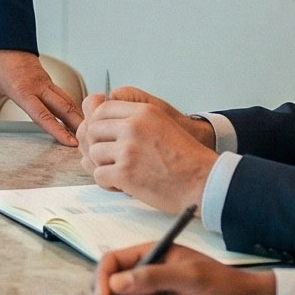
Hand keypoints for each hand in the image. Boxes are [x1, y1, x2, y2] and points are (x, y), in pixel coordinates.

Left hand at [0, 50, 83, 146]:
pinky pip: (63, 94)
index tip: (70, 143)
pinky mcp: (47, 78)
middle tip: (90, 141)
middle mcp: (38, 85)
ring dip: (78, 116)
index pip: (43, 115)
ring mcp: (45, 81)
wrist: (0, 33)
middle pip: (63, 108)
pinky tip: (78, 116)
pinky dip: (73, 106)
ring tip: (89, 132)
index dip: (57, 131)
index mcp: (23, 90)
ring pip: (67, 100)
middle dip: (78, 125)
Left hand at [79, 94, 219, 210]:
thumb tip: (94, 116)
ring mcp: (128, 149)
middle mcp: (133, 126)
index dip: (98, 125)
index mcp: (143, 112)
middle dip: (97, 146)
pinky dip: (107, 182)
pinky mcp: (125, 172)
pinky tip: (120, 184)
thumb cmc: (184, 157)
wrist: (202, 181)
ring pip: (93, 153)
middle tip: (110, 159)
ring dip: (103, 165)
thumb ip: (131, 119)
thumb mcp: (160, 124)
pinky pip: (99, 175)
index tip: (105, 138)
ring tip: (119, 173)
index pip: (102, 110)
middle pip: (92, 130)